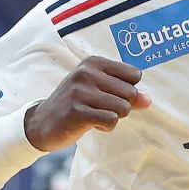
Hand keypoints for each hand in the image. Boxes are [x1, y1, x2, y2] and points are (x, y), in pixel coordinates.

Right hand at [25, 56, 151, 151]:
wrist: (40, 123)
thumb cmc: (76, 104)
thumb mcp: (100, 91)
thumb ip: (126, 93)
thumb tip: (148, 101)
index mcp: (93, 62)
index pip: (135, 75)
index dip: (127, 91)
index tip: (108, 94)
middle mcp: (86, 73)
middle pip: (131, 93)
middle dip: (121, 106)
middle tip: (99, 108)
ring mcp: (80, 92)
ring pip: (123, 108)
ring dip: (113, 117)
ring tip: (93, 115)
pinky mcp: (76, 112)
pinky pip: (111, 121)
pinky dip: (105, 127)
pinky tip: (90, 124)